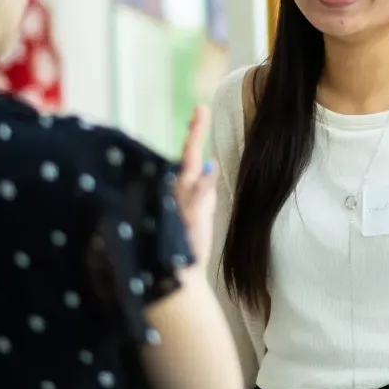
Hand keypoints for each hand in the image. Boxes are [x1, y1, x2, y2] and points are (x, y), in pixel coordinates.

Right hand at [176, 105, 218, 269]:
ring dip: (194, 151)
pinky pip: (196, 199)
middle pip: (186, 158)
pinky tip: (212, 167)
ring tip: (200, 123)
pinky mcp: (186, 220)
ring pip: (188, 174)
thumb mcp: (197, 213)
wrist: (177, 279)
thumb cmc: (183, 246)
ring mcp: (179, 205)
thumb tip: (210, 167)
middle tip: (200, 110)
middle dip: (194, 134)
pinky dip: (203, 184)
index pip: (187, 156)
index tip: (201, 109)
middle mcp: (176, 193)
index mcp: (179, 189)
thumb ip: (203, 191)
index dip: (195, 133)